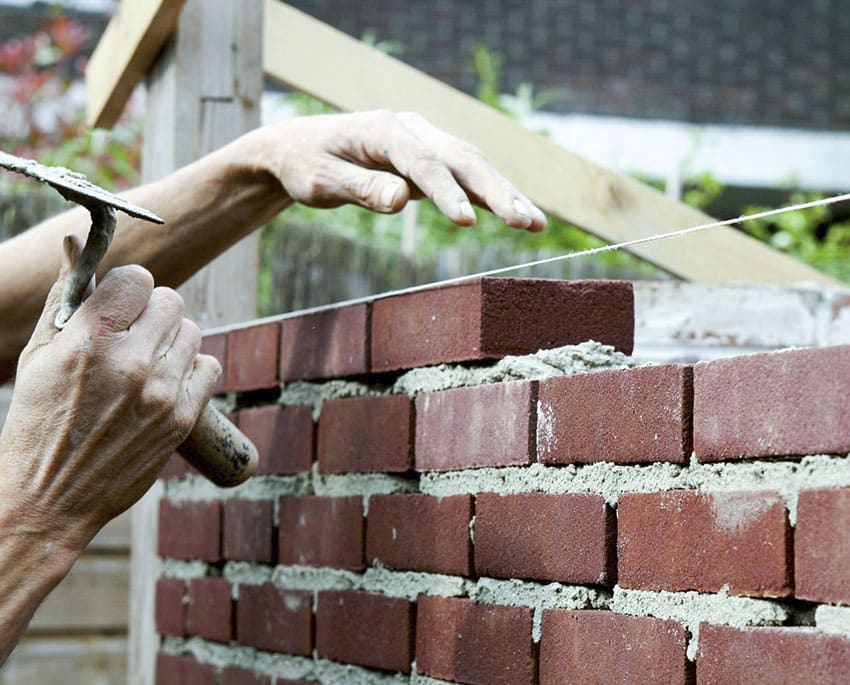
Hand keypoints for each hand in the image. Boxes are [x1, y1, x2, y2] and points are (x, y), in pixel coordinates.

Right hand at [0, 236, 219, 553]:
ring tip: (148, 362)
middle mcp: (131, 361)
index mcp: (90, 339)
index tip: (123, 302)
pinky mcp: (182, 418)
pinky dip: (192, 370)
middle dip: (153, 311)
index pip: (139, 278)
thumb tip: (76, 245)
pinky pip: (210, 367)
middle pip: (172, 301)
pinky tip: (167, 383)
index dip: (130, 287)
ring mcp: (161, 391)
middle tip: (136, 333)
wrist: (49, 496)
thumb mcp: (40, 354)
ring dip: (173, 340)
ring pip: (193, 332)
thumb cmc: (38, 420)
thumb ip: (66, 297)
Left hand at [254, 110, 546, 230]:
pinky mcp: (432, 158)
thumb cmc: (308, 164)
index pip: (423, 162)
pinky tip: (520, 215)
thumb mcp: (321, 181)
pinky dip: (493, 195)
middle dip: (495, 191)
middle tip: (524, 223)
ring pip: (473, 165)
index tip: (466, 222)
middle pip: (462, 158)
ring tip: (535, 224)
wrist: (302, 148)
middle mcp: (413, 129)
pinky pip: (467, 176)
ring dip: (505, 194)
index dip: (446, 192)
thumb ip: (360, 189)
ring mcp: (426, 141)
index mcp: (385, 129)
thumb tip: (400, 199)